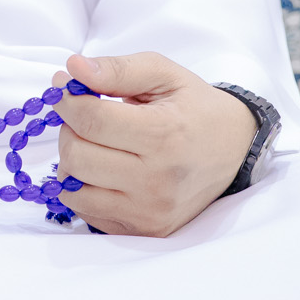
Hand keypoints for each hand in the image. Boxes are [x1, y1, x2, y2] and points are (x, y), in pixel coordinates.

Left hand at [54, 51, 254, 235]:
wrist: (235, 149)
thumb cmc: (194, 107)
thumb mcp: (163, 74)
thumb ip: (117, 69)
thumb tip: (73, 69)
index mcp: (164, 135)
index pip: (91, 120)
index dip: (67, 99)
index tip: (64, 86)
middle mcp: (157, 181)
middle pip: (77, 156)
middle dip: (69, 129)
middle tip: (85, 116)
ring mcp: (151, 212)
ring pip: (74, 188)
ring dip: (72, 161)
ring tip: (95, 144)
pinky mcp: (144, 230)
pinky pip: (86, 211)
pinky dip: (84, 187)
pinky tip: (104, 169)